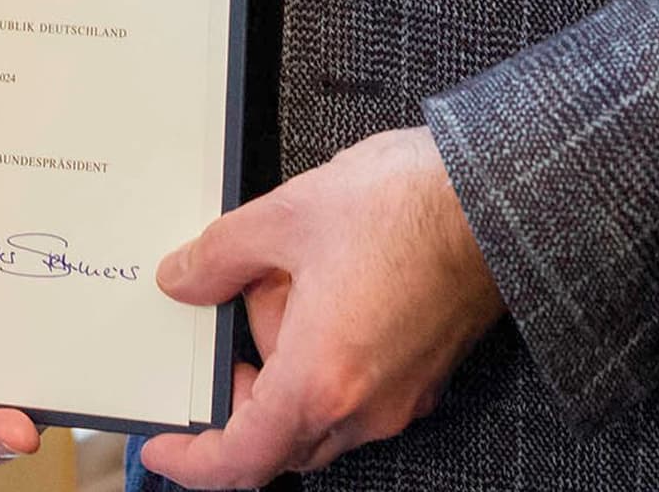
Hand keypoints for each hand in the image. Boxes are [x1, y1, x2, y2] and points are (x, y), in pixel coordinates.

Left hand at [136, 126, 502, 487]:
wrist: (495, 196)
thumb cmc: (406, 206)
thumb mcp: (286, 215)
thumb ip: (221, 255)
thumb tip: (182, 279)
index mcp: (320, 382)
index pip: (241, 461)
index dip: (191, 461)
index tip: (163, 444)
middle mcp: (364, 407)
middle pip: (281, 438)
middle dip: (245, 389)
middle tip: (228, 325)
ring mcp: (402, 396)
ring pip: (320, 411)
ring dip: (289, 362)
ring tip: (287, 277)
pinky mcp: (426, 374)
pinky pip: (358, 390)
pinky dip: (328, 356)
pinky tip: (327, 283)